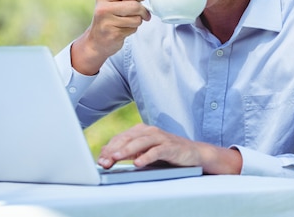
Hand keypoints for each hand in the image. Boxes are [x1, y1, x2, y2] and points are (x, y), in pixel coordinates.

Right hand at [71, 0, 149, 74]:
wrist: (96, 41)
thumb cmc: (108, 17)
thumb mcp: (115, 1)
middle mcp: (103, 8)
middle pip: (135, 5)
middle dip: (144, 10)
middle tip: (145, 14)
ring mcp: (107, 22)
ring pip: (136, 19)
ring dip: (138, 21)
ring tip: (130, 22)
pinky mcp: (113, 34)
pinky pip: (133, 29)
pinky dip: (132, 29)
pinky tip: (124, 29)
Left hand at [97, 123, 242, 174]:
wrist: (194, 153)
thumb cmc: (167, 153)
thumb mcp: (145, 152)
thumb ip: (129, 152)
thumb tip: (108, 158)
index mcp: (141, 131)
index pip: (121, 138)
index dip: (109, 148)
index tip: (99, 159)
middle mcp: (150, 131)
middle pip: (128, 138)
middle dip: (114, 150)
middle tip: (104, 161)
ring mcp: (161, 138)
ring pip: (140, 142)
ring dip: (126, 150)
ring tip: (115, 159)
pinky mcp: (171, 147)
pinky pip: (156, 151)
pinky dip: (146, 156)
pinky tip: (138, 163)